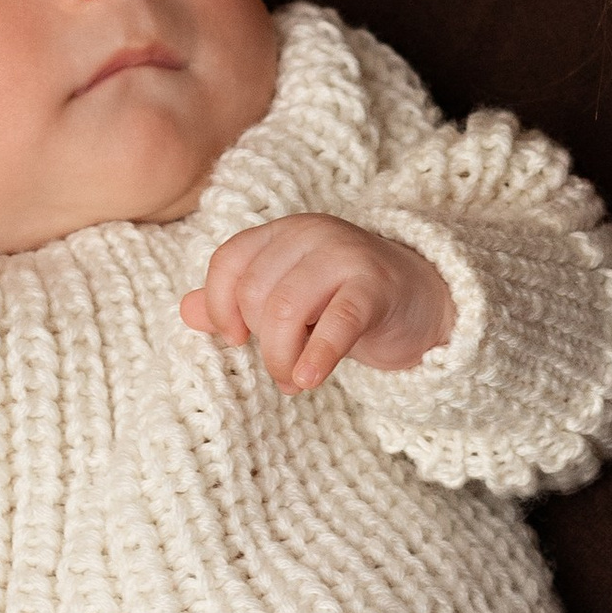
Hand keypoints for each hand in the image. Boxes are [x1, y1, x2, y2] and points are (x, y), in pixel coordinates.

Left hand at [182, 220, 452, 391]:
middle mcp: (311, 235)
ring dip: (282, 356)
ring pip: (285, 309)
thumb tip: (186, 311)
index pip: (229, 262)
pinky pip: (336, 323)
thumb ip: (238, 303)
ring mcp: (345, 256)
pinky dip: (317, 355)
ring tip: (295, 379)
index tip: (236, 339)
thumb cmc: (346, 301)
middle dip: (261, 343)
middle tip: (280, 370)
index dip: (222, 306)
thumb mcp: (291, 298)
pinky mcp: (374, 288)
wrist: (425, 299)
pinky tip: (310, 379)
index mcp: (284, 233)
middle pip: (255, 293)